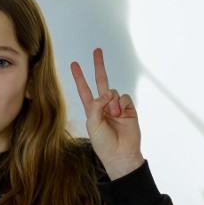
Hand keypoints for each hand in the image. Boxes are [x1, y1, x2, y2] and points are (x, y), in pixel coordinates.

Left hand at [70, 48, 143, 179]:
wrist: (121, 154)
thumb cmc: (103, 143)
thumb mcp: (93, 124)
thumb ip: (96, 106)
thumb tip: (107, 93)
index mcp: (92, 110)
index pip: (84, 90)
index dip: (79, 77)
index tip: (74, 64)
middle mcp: (104, 105)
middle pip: (101, 81)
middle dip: (99, 66)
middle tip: (97, 50)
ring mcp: (117, 106)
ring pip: (113, 91)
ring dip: (111, 101)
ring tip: (113, 114)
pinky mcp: (129, 109)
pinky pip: (124, 97)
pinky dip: (121, 103)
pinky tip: (120, 113)